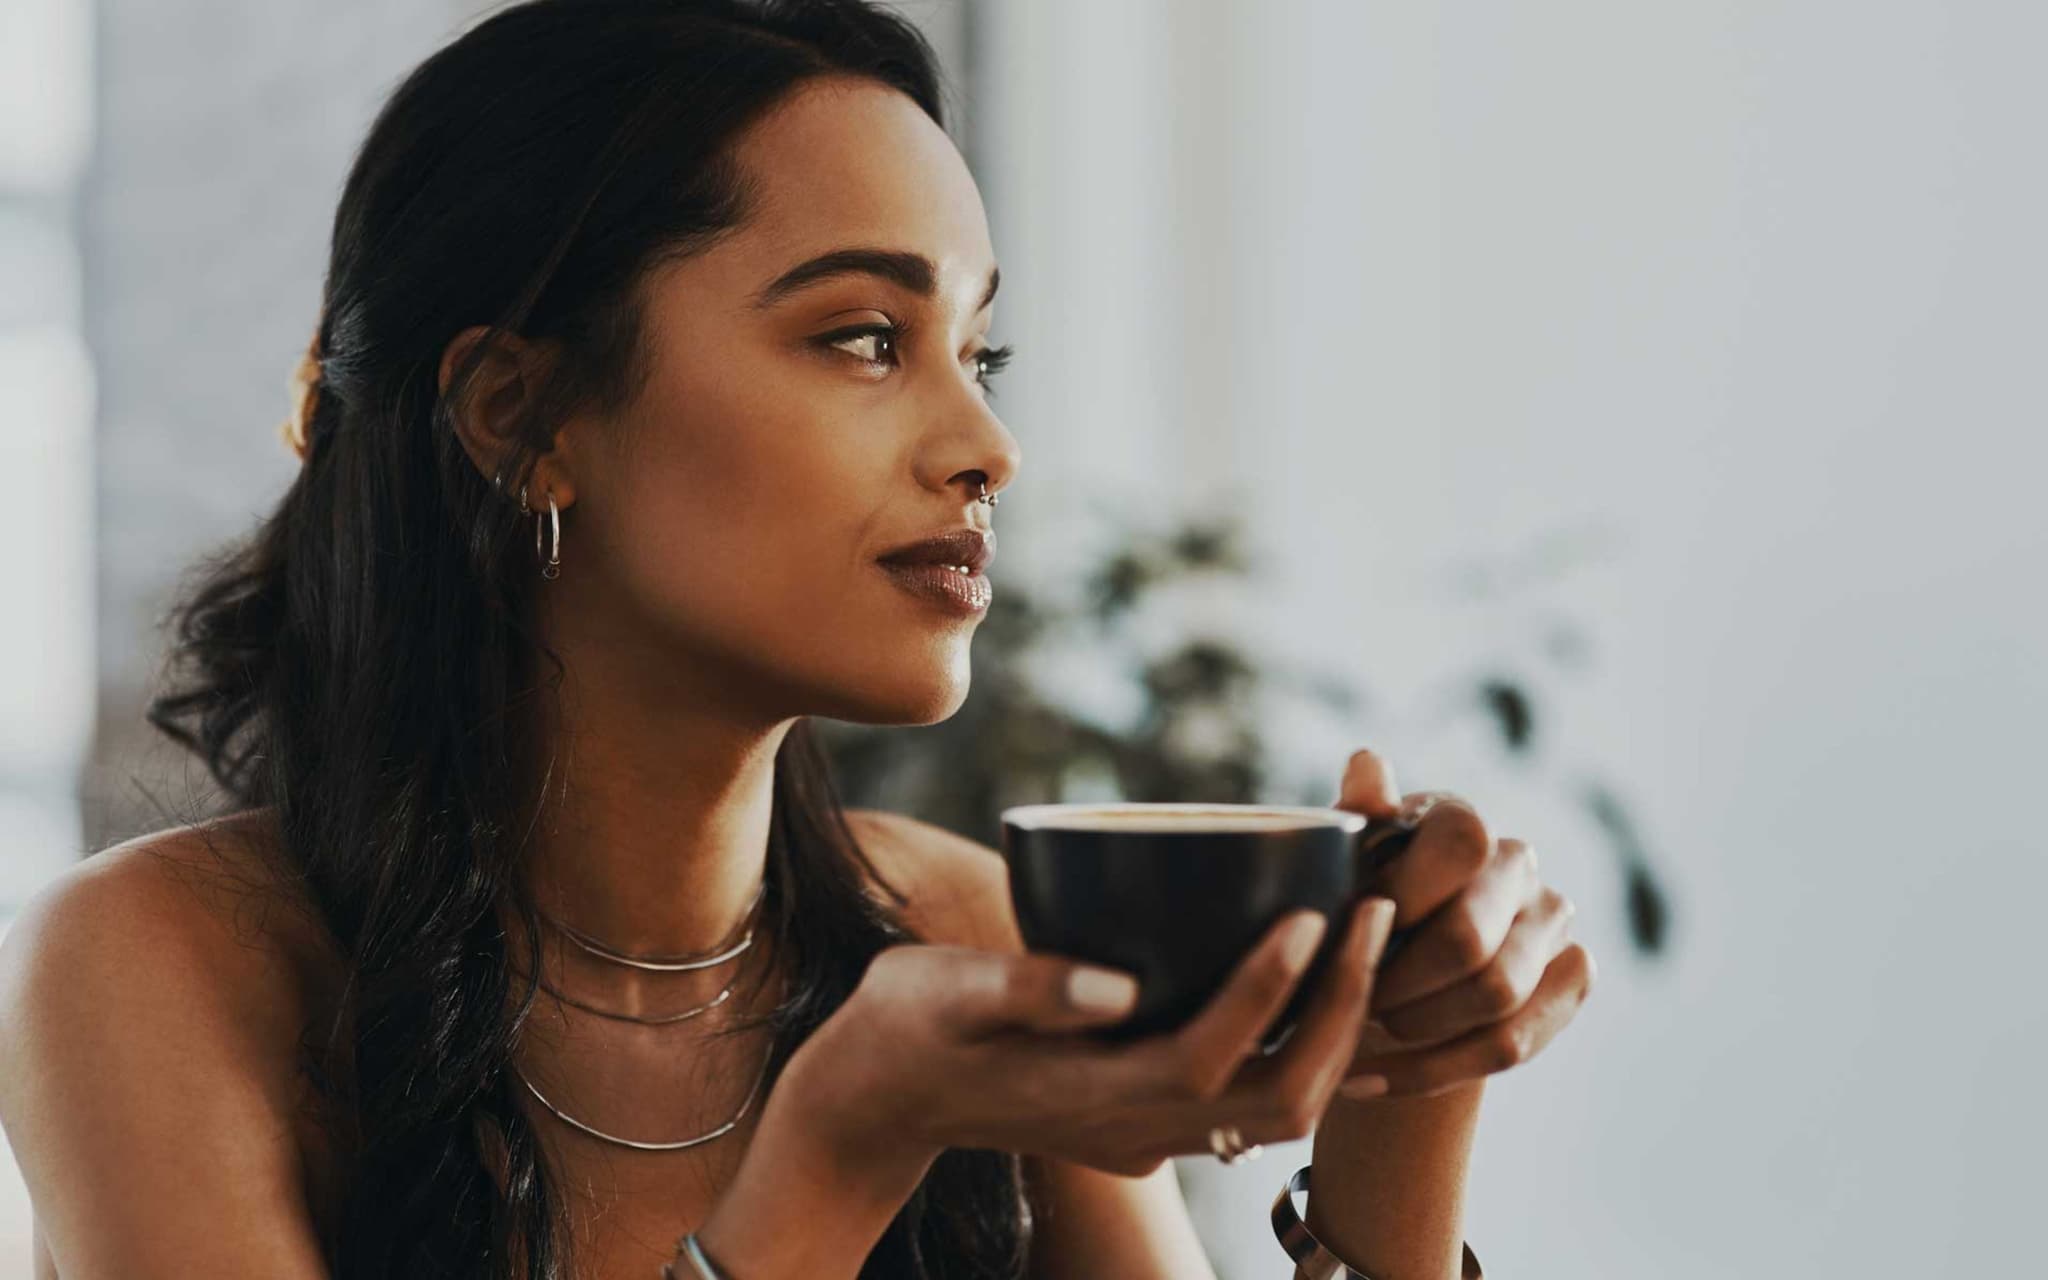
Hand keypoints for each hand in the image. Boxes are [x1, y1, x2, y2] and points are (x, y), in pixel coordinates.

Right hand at [780, 893, 1401, 1180]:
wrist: (875, 1103)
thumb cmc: (902, 1029)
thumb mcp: (939, 995)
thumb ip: (1022, 989)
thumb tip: (1114, 982)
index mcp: (1091, 1096)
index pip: (1210, 1056)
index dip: (1271, 990)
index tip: (1311, 911)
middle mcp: (1136, 1129)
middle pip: (1281, 1097)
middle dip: (1342, 1009)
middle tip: (1375, 912)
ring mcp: (1147, 1135)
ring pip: (1282, 1107)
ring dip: (1337, 1027)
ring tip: (1364, 933)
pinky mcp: (1148, 1120)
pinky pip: (1256, 1096)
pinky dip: (1305, 1041)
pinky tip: (1318, 974)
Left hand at [1328, 747, 1596, 1099]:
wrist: (1390, 976)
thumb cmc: (1353, 907)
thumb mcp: (1338, 864)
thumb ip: (1354, 819)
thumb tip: (1366, 762)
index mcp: (1462, 820)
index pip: (1459, 848)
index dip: (1397, 900)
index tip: (1342, 934)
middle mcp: (1519, 862)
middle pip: (1471, 938)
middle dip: (1397, 983)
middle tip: (1347, 1002)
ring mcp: (1553, 922)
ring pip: (1496, 997)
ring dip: (1415, 1029)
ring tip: (1359, 1035)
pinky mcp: (1570, 979)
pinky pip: (1510, 1043)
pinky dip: (1432, 1071)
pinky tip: (1370, 1080)